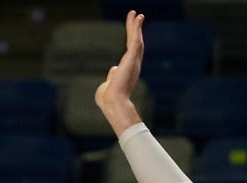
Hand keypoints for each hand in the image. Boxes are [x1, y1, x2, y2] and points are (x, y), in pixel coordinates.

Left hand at [94, 10, 145, 133]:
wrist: (113, 103)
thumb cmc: (108, 98)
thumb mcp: (109, 83)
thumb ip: (112, 75)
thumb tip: (113, 69)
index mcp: (128, 70)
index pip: (131, 51)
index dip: (132, 40)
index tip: (132, 30)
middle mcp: (133, 64)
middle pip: (135, 42)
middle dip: (135, 29)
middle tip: (137, 17)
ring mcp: (133, 61)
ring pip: (136, 39)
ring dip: (136, 26)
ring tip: (137, 14)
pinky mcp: (131, 58)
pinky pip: (135, 39)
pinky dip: (137, 28)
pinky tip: (138, 18)